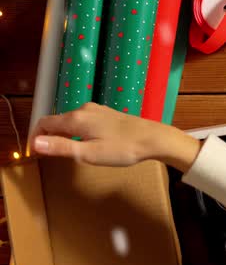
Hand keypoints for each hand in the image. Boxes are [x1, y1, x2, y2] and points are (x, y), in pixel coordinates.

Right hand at [29, 103, 200, 171]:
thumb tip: (35, 143)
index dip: (35, 137)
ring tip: (65, 151)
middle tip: (47, 155)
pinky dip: (77, 131)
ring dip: (63, 134)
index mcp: (76, 118)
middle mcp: (84, 110)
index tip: (34, 152)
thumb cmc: (122, 148)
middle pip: (57, 121)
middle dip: (49, 136)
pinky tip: (86, 143)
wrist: (153, 138)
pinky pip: (84, 121)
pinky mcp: (108, 114)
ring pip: (72, 121)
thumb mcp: (89, 153)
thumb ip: (61, 147)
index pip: (44, 123)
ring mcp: (98, 110)